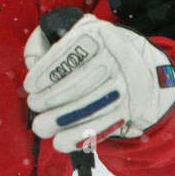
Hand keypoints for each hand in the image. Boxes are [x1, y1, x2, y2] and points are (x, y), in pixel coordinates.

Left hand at [23, 13, 174, 154]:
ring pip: (89, 107)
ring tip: (41, 126)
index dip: (46, 72)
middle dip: (50, 99)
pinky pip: (103, 125)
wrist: (143, 70)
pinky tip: (61, 141)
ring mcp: (127, 85)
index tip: (31, 85)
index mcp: (100, 34)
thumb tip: (32, 61)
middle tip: (34, 106)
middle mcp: (117, 57)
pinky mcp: (132, 108)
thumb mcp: (79, 37)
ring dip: (61, 121)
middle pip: (78, 83)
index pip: (70, 53)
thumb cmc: (98, 53)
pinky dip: (79, 136)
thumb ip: (50, 44)